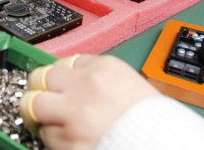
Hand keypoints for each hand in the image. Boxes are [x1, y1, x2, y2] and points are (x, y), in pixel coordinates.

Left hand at [20, 54, 158, 147]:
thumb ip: (99, 79)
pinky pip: (46, 136)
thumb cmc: (154, 122)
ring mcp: (75, 114)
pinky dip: (54, 140)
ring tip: (59, 126)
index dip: (56, 78)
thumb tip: (70, 82)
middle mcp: (86, 86)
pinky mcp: (70, 141)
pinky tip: (70, 140)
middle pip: (39, 78)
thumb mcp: (130, 85)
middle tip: (41, 103)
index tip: (55, 86)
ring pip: (36, 108)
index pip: (62, 62)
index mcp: (104, 68)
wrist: (167, 145)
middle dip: (37, 91)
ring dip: (44, 118)